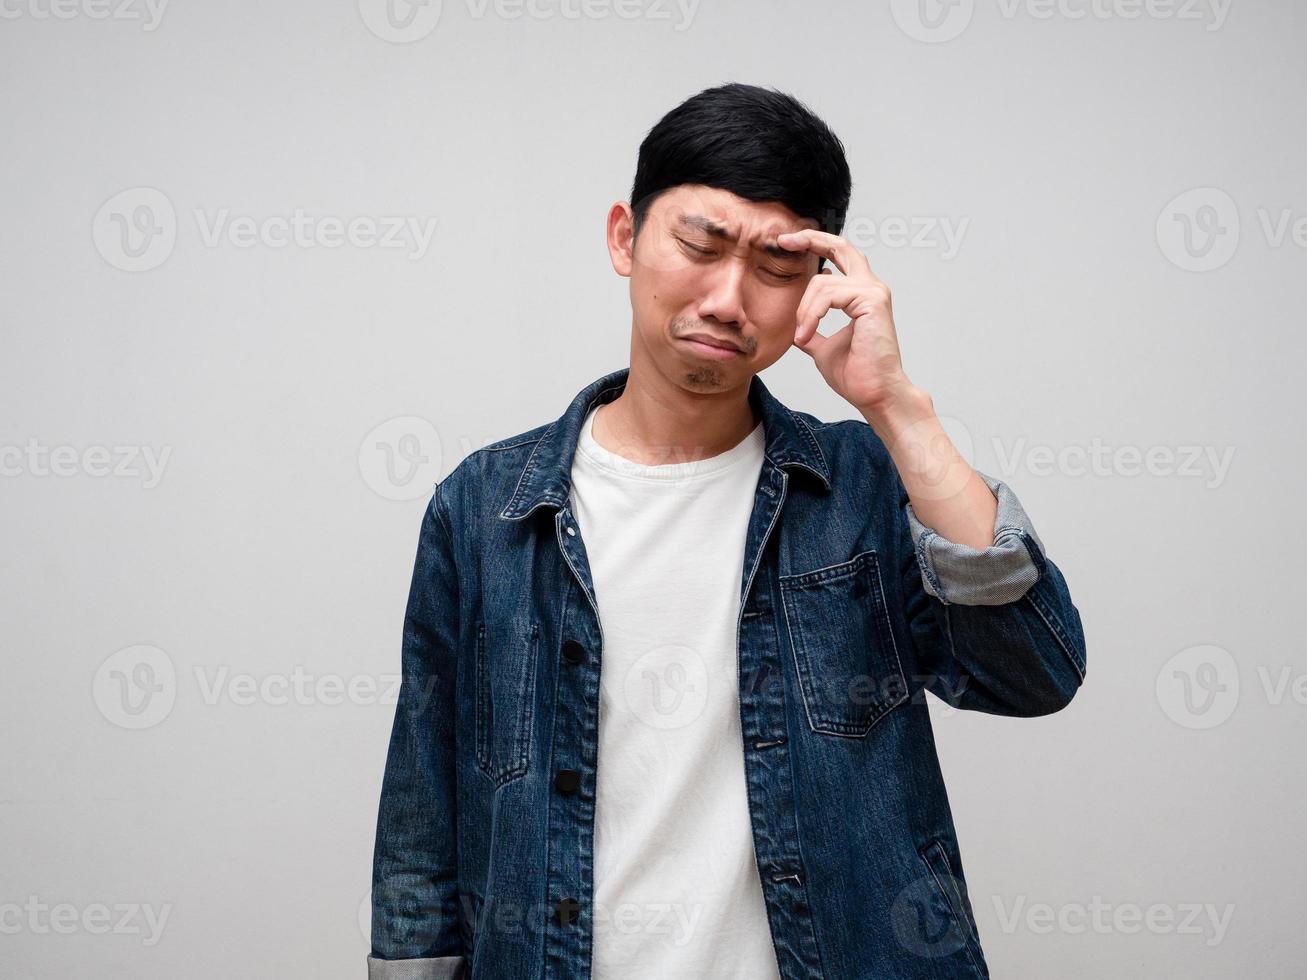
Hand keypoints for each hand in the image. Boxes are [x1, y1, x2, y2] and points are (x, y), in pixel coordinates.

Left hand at [777, 229, 922, 418]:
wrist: (874, 394)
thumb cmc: (857, 375)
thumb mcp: (824, 348)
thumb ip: (814, 332)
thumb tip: (799, 330)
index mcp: (862, 295)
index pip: (839, 257)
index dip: (815, 246)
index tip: (787, 245)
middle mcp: (871, 288)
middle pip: (841, 246)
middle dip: (811, 239)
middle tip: (784, 241)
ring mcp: (874, 292)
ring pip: (823, 281)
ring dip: (804, 309)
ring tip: (801, 335)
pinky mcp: (871, 301)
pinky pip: (828, 295)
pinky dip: (811, 314)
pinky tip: (806, 334)